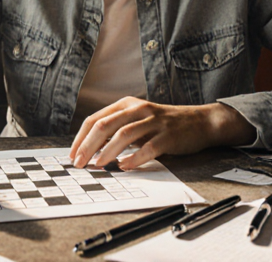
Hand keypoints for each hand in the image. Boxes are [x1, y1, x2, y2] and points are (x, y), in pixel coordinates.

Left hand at [68, 98, 253, 169]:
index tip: (72, 155)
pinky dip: (134, 159)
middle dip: (88, 145)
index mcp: (126, 104)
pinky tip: (125, 167)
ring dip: (107, 152)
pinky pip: (148, 148)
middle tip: (79, 163)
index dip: (81, 138)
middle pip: (105, 125)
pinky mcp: (167, 135)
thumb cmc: (163, 125)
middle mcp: (138, 109)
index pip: (95, 119)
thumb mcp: (137, 120)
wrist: (199, 122)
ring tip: (97, 165)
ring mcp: (153, 121)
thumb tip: (89, 149)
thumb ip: (116, 130)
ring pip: (124, 135)